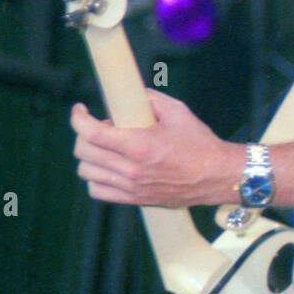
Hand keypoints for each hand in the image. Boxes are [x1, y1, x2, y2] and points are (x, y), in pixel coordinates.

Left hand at [70, 89, 233, 207]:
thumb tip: (128, 95)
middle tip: (102, 126)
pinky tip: (109, 166)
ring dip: (90, 155)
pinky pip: (97, 191)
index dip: (78, 118)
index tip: (79, 109)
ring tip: (106, 146)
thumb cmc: (199, 142)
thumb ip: (149, 99)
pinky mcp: (133, 199)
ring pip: (86, 172)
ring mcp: (130, 187)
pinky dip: (96, 177)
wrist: (215, 176)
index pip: (92, 133)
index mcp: (140, 145)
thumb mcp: (177, 111)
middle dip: (84, 133)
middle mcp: (130, 169)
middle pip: (84, 152)